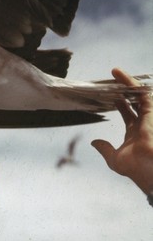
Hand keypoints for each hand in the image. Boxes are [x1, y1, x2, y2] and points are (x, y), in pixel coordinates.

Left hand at [91, 68, 152, 194]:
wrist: (147, 169)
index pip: (128, 114)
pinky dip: (133, 85)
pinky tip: (122, 76)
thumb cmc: (135, 167)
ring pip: (138, 95)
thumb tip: (94, 143)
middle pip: (133, 102)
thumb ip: (105, 149)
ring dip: (128, 83)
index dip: (120, 104)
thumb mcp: (114, 158)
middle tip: (113, 80)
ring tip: (115, 72)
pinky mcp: (151, 113)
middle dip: (123, 90)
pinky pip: (143, 95)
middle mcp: (143, 123)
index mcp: (136, 133)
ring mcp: (148, 118)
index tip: (111, 97)